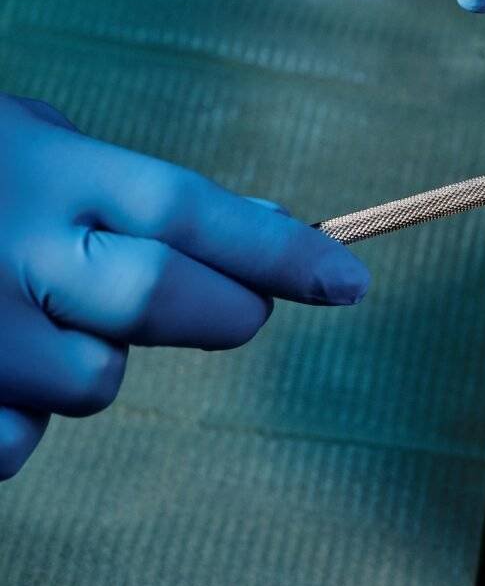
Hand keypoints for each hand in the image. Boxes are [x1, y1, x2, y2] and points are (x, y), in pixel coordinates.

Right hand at [0, 95, 368, 479]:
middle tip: (241, 308)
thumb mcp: (48, 146)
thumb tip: (273, 219)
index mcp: (50, 172)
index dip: (279, 250)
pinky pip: (15, 439)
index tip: (350, 281)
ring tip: (45, 313)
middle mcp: (11, 250)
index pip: (190, 211)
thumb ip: (144, 193)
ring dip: (98, 358)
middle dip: (226, 311)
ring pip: (94, 383)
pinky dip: (19, 411)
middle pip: (162, 301)